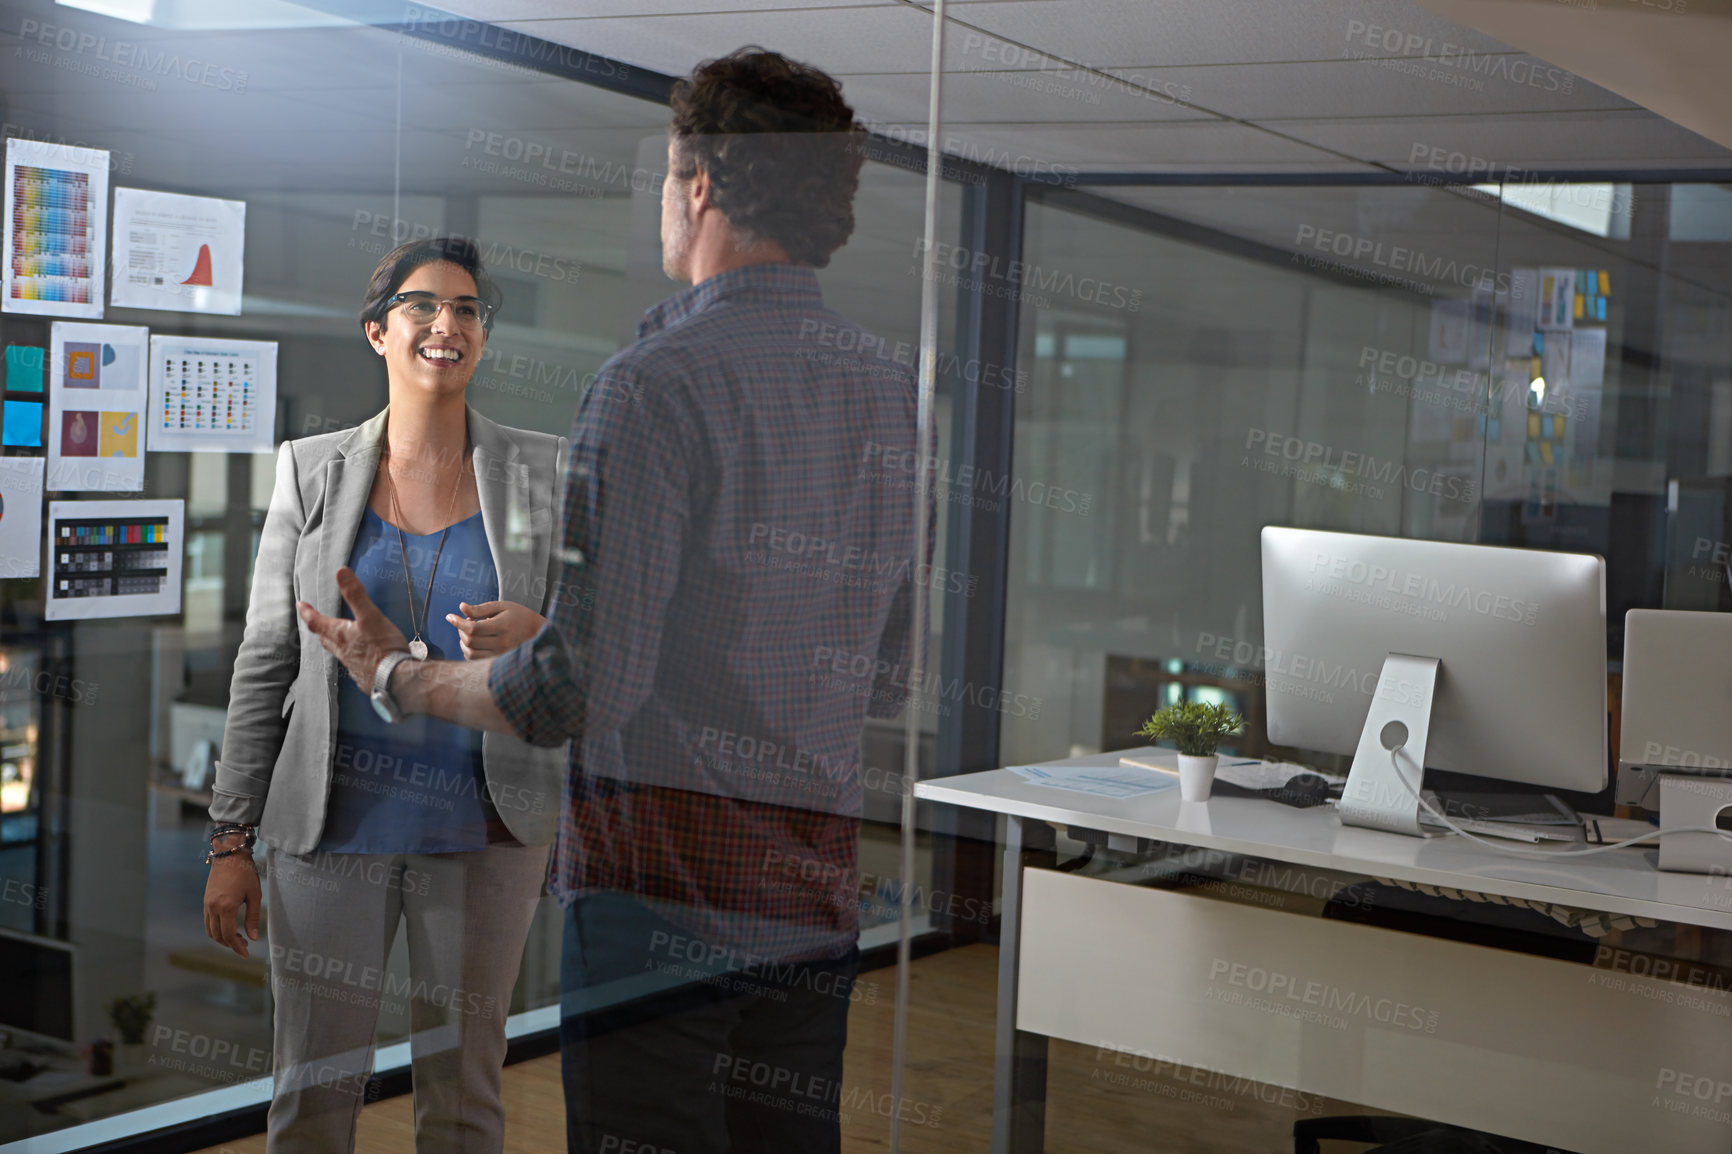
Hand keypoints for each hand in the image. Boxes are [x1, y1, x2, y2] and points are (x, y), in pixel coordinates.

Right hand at [203, 852, 261, 958]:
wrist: (229, 855)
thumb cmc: (245, 873)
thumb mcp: (254, 895)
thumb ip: (253, 917)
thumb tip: (253, 938)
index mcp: (226, 906)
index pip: (228, 935)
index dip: (237, 947)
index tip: (246, 954)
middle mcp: (212, 907)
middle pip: (218, 936)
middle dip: (230, 944)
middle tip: (245, 945)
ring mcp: (207, 904)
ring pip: (210, 930)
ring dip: (222, 938)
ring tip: (237, 938)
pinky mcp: (205, 901)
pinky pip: (208, 921)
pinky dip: (216, 929)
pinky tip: (229, 927)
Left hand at [297, 568, 408, 689]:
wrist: (397, 679)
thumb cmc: (383, 647)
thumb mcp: (370, 616)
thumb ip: (356, 595)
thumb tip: (341, 573)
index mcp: (340, 635)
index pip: (316, 622)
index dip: (307, 612)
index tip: (301, 605)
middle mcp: (342, 652)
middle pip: (326, 640)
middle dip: (321, 630)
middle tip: (318, 623)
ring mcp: (353, 667)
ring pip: (339, 653)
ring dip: (338, 645)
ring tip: (342, 640)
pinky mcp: (365, 677)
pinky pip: (355, 666)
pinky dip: (356, 660)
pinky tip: (365, 659)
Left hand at [446, 601, 545, 659]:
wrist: (537, 632)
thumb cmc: (518, 615)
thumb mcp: (501, 606)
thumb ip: (480, 609)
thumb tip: (461, 608)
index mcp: (502, 627)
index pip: (473, 629)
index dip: (458, 623)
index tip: (450, 616)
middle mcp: (501, 643)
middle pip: (470, 641)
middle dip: (461, 630)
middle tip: (466, 621)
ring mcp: (500, 654)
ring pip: (470, 653)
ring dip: (463, 641)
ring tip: (469, 631)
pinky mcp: (497, 660)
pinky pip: (475, 659)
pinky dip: (468, 650)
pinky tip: (473, 640)